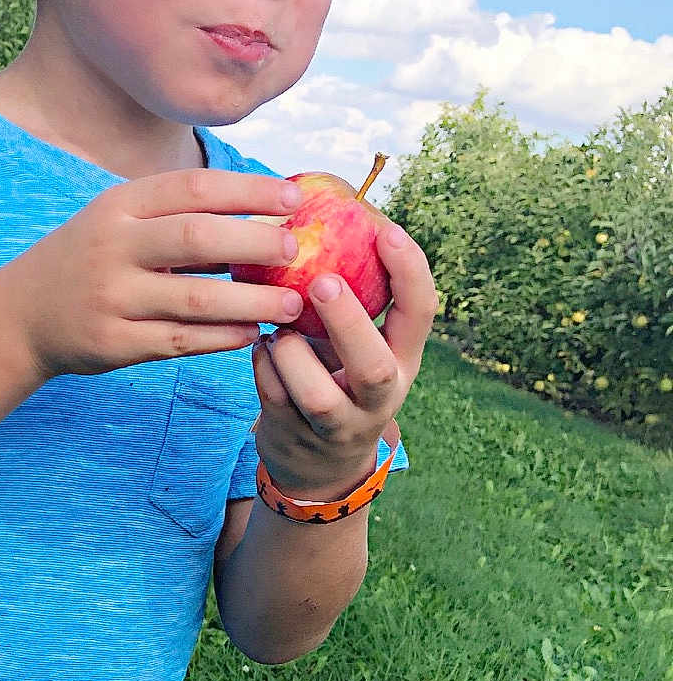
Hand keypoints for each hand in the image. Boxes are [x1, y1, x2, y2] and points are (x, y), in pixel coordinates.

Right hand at [0, 169, 311, 381]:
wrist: (21, 315)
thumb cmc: (88, 259)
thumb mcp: (117, 220)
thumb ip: (175, 212)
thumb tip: (264, 211)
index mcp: (118, 206)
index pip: (194, 188)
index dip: (250, 192)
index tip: (296, 199)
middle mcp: (112, 248)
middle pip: (197, 240)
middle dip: (255, 244)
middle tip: (296, 252)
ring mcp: (111, 298)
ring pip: (195, 300)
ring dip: (251, 302)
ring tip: (291, 304)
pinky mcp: (113, 344)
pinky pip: (179, 341)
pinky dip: (221, 337)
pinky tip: (251, 333)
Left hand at [250, 219, 437, 499]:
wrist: (319, 464)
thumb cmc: (337, 378)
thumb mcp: (357, 344)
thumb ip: (352, 300)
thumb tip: (326, 216)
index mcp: (403, 359)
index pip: (421, 313)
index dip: (409, 272)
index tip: (386, 229)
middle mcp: (379, 395)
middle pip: (373, 365)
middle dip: (348, 322)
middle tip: (321, 282)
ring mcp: (339, 424)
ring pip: (317, 395)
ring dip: (291, 355)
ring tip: (279, 331)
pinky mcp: (298, 437)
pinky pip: (274, 398)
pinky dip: (262, 367)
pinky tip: (260, 349)